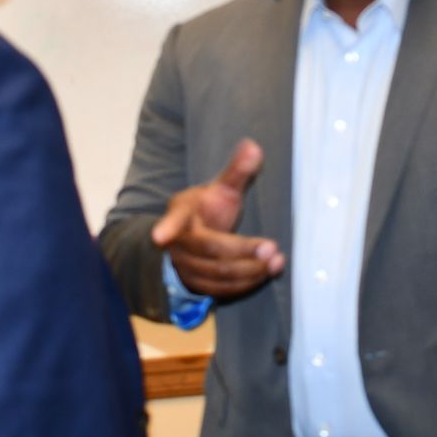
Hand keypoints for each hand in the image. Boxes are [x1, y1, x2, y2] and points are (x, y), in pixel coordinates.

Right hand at [152, 139, 285, 297]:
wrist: (195, 236)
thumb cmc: (209, 208)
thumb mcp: (221, 187)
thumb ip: (236, 170)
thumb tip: (254, 146)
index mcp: (181, 214)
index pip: (173, 220)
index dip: (166, 228)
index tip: (159, 237)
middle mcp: (179, 243)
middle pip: (210, 250)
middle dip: (243, 252)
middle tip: (273, 249)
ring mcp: (186, 266)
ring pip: (218, 274)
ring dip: (250, 271)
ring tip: (277, 261)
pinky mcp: (198, 285)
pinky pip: (222, 289)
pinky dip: (246, 283)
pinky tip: (266, 273)